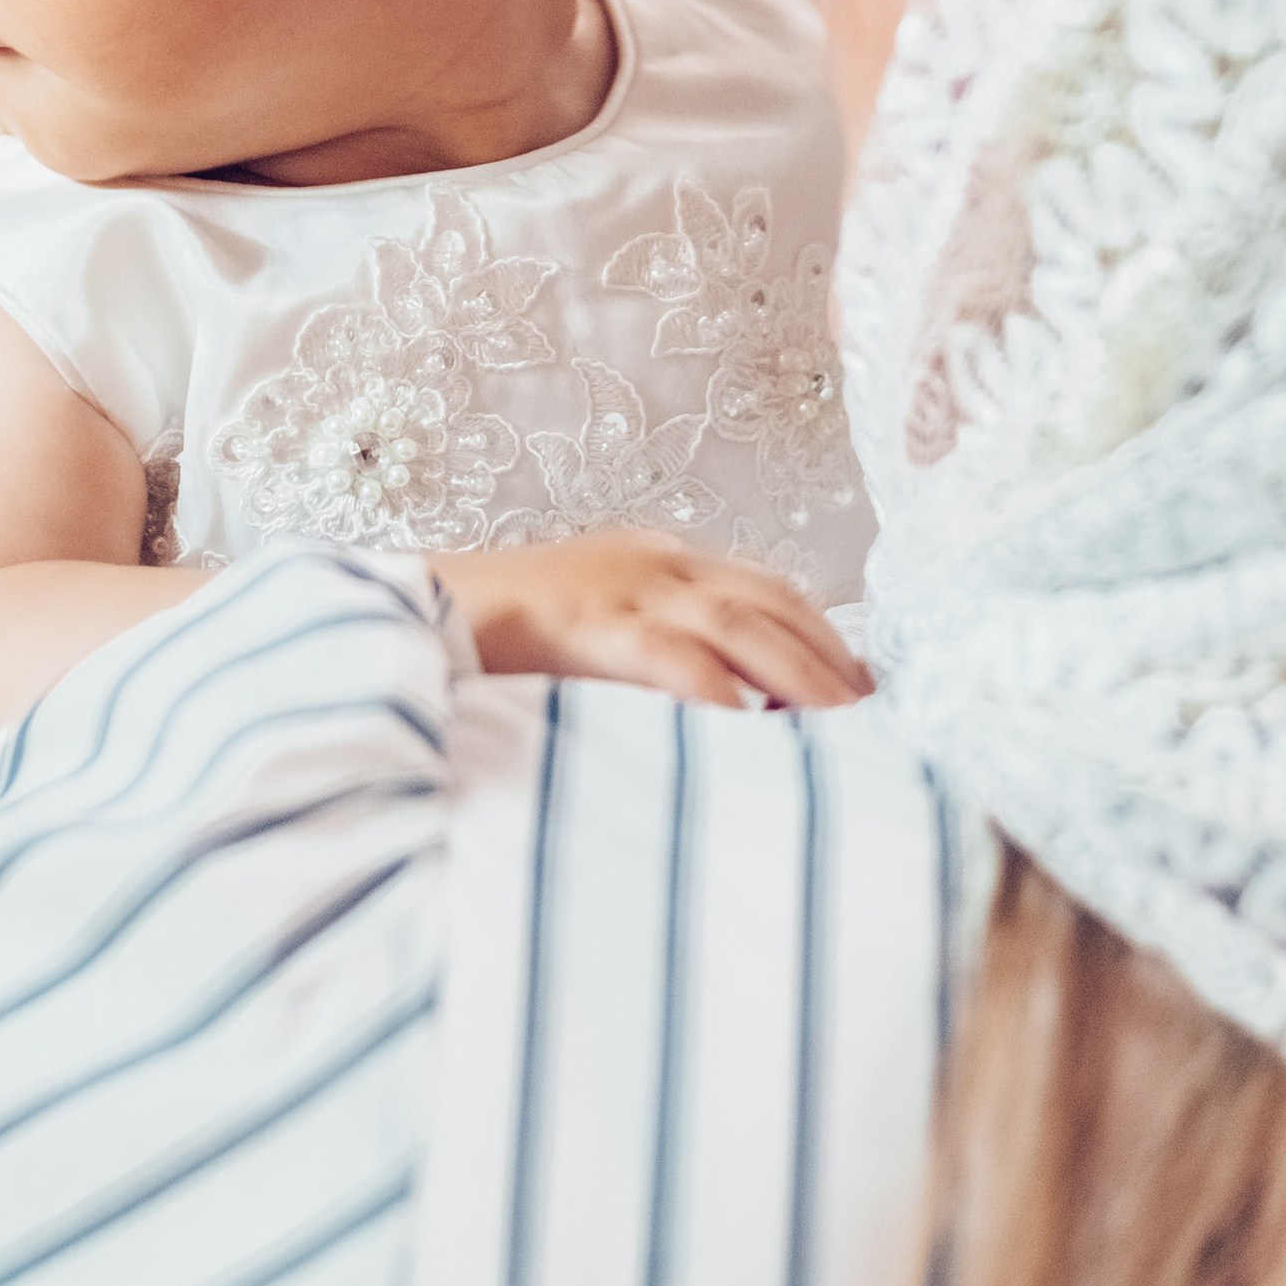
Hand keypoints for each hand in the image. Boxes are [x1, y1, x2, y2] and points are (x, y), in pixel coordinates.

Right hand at [453, 532, 868, 710]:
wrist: (405, 607)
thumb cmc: (493, 637)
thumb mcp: (588, 633)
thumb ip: (649, 661)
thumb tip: (726, 719)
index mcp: (654, 557)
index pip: (765, 588)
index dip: (823, 634)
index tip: (865, 685)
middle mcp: (650, 562)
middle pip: (769, 603)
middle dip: (829, 657)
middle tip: (879, 717)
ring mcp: (619, 586)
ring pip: (739, 623)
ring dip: (801, 675)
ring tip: (846, 727)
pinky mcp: (583, 620)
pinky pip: (669, 656)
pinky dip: (717, 691)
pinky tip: (753, 728)